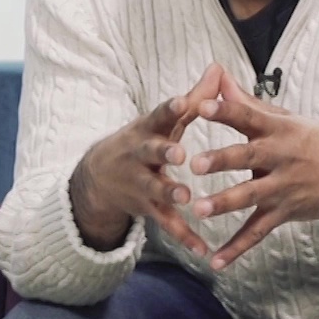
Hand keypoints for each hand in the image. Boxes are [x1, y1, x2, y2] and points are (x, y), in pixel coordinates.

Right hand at [68, 63, 225, 254]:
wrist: (99, 177)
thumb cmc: (145, 141)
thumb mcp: (163, 120)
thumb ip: (195, 98)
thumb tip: (218, 68)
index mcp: (148, 130)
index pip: (159, 115)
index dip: (170, 108)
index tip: (184, 101)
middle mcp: (140, 156)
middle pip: (151, 152)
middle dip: (163, 152)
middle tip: (179, 153)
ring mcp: (140, 183)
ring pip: (155, 189)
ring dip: (170, 193)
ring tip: (186, 197)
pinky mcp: (146, 209)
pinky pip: (166, 224)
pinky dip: (185, 237)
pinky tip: (204, 250)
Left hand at [187, 69, 318, 270]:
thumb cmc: (312, 142)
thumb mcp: (284, 118)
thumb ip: (246, 102)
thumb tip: (217, 75)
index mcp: (278, 130)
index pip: (249, 117)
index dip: (226, 111)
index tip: (202, 105)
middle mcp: (280, 158)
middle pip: (247, 157)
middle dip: (221, 160)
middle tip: (194, 163)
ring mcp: (282, 188)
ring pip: (250, 197)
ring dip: (224, 204)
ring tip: (199, 210)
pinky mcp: (283, 213)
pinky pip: (257, 233)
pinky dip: (236, 249)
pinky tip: (215, 262)